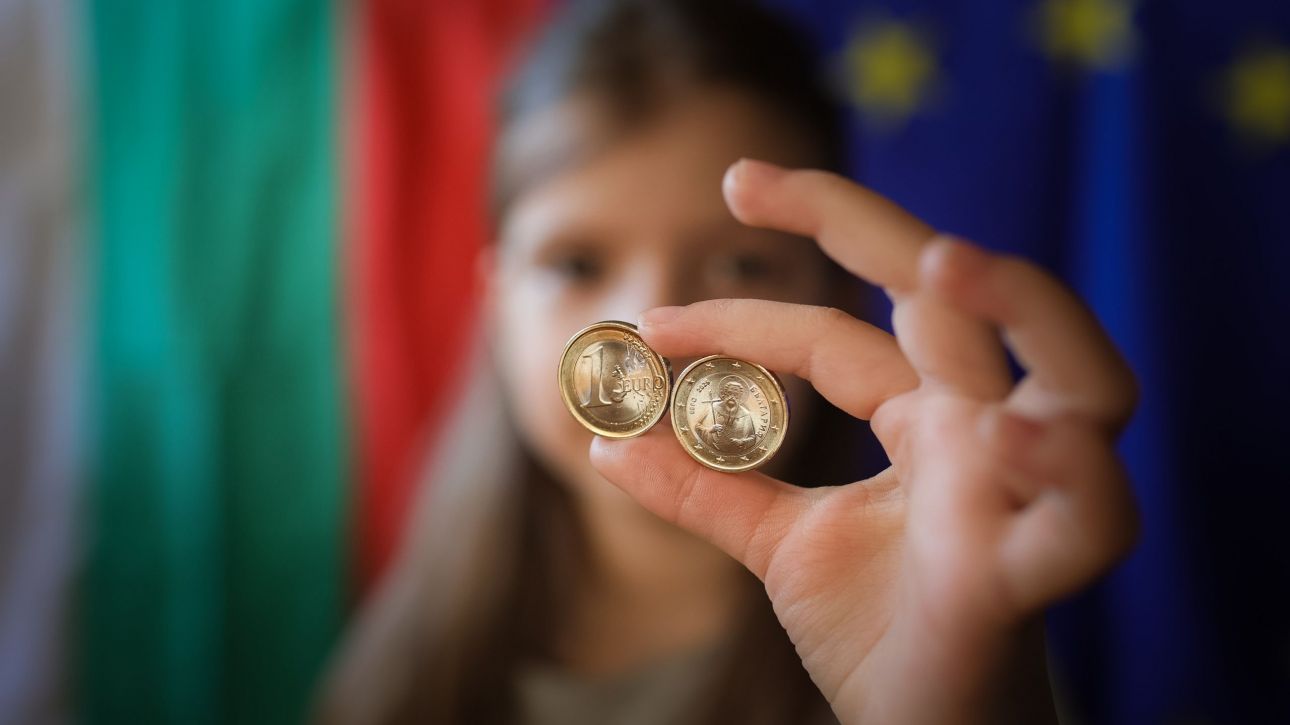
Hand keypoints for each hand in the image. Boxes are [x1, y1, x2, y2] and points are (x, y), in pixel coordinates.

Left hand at [590, 160, 1139, 723]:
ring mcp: (1024, 495)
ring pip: (1086, 377)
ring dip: (1025, 307)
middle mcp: (985, 434)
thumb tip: (601, 444)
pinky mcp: (1036, 574)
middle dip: (866, 223)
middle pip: (959, 299)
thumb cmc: (878, 630)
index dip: (740, 316)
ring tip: (938, 264)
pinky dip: (1069, 471)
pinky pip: (1093, 515)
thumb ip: (703, 492)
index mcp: (927, 416)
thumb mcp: (775, 545)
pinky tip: (1007, 439)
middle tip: (744, 179)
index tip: (648, 324)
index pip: (837, 332)